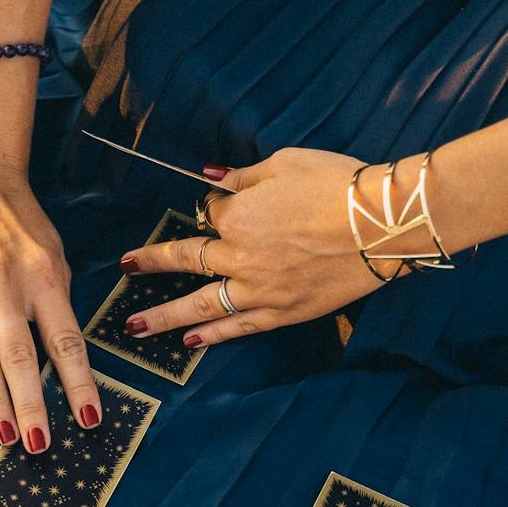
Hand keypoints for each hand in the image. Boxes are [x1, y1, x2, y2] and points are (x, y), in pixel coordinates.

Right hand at [0, 163, 100, 451]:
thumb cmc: (18, 218)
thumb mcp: (52, 252)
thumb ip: (56, 301)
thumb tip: (63, 356)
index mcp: (44, 276)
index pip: (65, 341)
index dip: (77, 384)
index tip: (88, 420)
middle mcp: (5, 283)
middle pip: (20, 355)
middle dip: (32, 403)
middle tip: (38, 445)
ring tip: (4, 436)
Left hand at [115, 148, 435, 347]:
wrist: (383, 224)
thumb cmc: (338, 185)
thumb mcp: (286, 164)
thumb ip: (244, 175)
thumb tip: (212, 178)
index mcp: (236, 215)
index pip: (211, 212)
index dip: (218, 205)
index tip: (229, 202)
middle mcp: (238, 256)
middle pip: (187, 259)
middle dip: (152, 262)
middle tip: (125, 268)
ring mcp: (258, 290)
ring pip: (199, 305)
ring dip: (162, 316)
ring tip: (133, 327)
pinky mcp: (282, 312)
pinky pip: (237, 327)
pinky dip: (212, 336)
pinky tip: (189, 343)